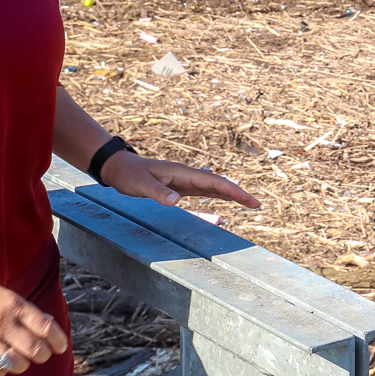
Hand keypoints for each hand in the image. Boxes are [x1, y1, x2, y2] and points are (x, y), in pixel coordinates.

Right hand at [0, 275, 68, 375]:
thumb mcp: (2, 293)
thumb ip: (24, 309)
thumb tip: (48, 323)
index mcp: (12, 304)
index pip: (45, 327)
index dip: (57, 340)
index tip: (61, 347)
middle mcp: (1, 323)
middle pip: (35, 350)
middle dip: (43, 355)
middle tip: (42, 355)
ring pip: (16, 365)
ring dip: (23, 365)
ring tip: (20, 361)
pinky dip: (1, 372)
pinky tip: (0, 365)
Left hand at [104, 152, 259, 210]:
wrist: (117, 167)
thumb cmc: (128, 174)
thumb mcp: (140, 184)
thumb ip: (158, 192)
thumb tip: (177, 201)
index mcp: (183, 173)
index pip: (215, 183)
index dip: (234, 192)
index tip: (250, 201)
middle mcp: (187, 176)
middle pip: (219, 185)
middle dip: (239, 194)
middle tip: (257, 205)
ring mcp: (184, 182)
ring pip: (213, 189)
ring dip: (230, 196)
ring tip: (248, 204)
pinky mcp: (178, 188)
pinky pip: (202, 195)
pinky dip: (215, 199)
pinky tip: (221, 208)